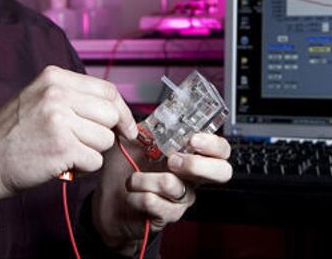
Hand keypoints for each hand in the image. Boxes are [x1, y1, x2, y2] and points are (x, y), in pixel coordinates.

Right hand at [0, 66, 136, 211]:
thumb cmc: (13, 134)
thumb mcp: (39, 98)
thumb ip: (73, 96)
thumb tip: (115, 109)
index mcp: (54, 77)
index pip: (107, 90)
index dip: (122, 111)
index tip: (127, 127)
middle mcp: (57, 93)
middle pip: (111, 114)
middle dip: (106, 134)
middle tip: (86, 144)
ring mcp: (60, 119)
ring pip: (105, 139)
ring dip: (91, 152)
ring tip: (66, 151)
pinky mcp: (62, 146)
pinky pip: (95, 160)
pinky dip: (83, 167)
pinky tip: (62, 163)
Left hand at [92, 132, 231, 253]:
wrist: (109, 200)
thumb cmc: (126, 168)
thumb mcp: (137, 140)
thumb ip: (150, 127)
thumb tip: (159, 114)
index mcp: (189, 156)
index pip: (221, 150)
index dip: (213, 144)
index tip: (192, 139)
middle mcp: (191, 178)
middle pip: (222, 172)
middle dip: (196, 164)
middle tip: (171, 160)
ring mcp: (181, 198)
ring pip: (172, 184)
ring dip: (144, 178)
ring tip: (133, 178)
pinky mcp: (166, 216)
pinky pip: (154, 202)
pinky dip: (136, 195)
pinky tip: (132, 193)